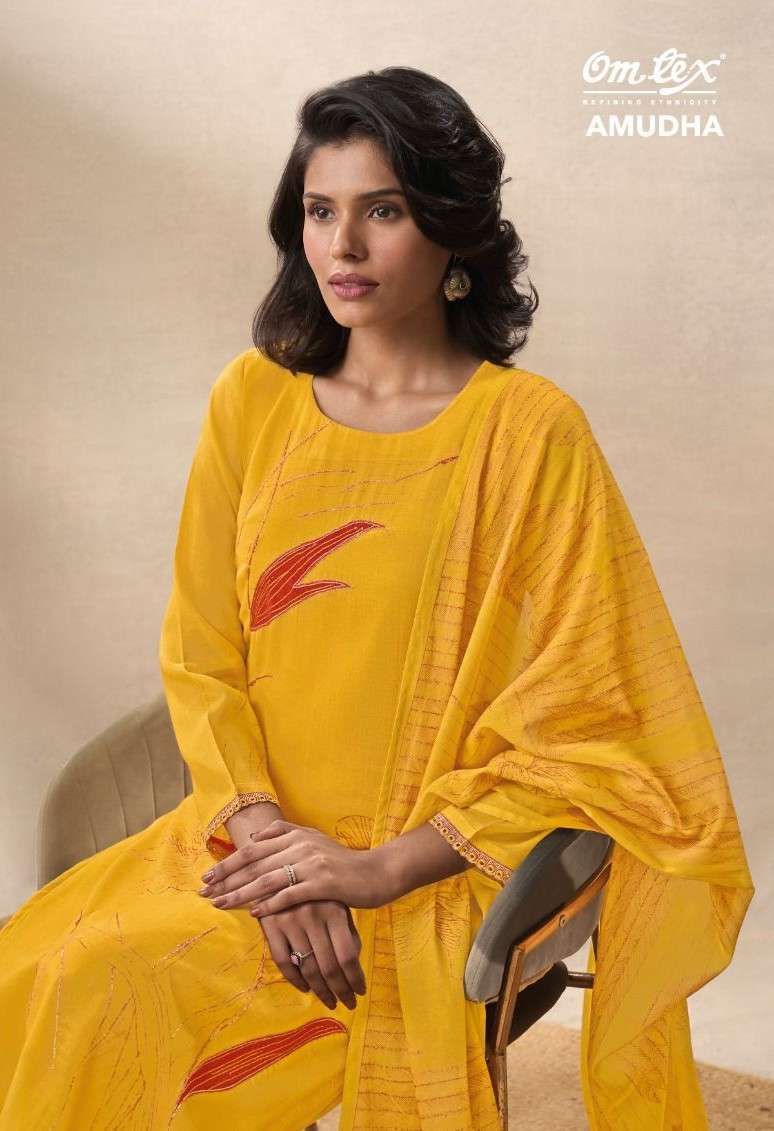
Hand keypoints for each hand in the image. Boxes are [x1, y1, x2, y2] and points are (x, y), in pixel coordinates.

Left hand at [198, 819, 395, 915]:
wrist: (378, 873)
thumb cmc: (344, 863)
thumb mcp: (315, 840)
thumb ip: (287, 835)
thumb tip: (256, 836)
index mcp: (296, 835)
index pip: (253, 849)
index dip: (228, 863)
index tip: (207, 877)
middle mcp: (301, 846)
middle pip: (255, 864)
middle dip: (227, 880)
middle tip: (204, 893)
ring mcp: (312, 864)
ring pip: (268, 880)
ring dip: (241, 894)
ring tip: (221, 904)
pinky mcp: (324, 884)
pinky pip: (290, 895)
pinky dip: (271, 904)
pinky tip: (255, 914)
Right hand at [257, 899, 366, 1011]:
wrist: (282, 868)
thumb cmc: (318, 891)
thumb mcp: (338, 904)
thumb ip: (347, 931)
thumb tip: (354, 964)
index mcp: (334, 910)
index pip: (347, 955)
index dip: (355, 978)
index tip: (360, 992)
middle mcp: (313, 916)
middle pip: (329, 966)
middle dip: (341, 990)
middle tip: (348, 1004)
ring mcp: (290, 921)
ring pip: (308, 968)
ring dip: (321, 991)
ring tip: (331, 1001)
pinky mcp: (270, 925)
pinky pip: (283, 962)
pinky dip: (296, 980)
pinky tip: (307, 989)